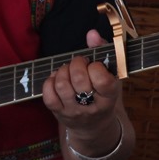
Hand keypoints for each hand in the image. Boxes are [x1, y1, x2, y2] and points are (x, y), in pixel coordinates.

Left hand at [42, 30, 120, 145]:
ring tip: (68, 70)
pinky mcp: (58, 113)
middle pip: (79, 80)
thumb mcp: (110, 75)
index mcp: (109, 97)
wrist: (94, 126)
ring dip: (62, 71)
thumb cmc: (102, 93)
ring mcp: (73, 111)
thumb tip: (91, 33)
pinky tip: (57, 79)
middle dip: (76, 64)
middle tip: (79, 63)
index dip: (96, 67)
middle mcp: (91, 106)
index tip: (95, 65)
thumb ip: (102, 50)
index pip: (102, 80)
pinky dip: (50, 81)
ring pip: (61, 85)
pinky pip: (48, 95)